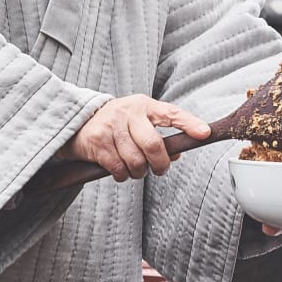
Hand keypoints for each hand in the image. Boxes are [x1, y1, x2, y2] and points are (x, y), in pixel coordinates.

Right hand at [60, 95, 210, 180]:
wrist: (77, 122)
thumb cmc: (116, 124)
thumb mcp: (137, 122)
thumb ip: (158, 135)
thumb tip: (176, 155)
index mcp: (143, 105)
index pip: (171, 113)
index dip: (189, 123)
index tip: (204, 133)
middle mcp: (128, 112)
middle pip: (154, 145)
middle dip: (160, 164)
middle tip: (160, 169)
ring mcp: (112, 126)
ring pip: (136, 161)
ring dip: (138, 172)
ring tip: (134, 168)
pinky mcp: (98, 142)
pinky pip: (119, 169)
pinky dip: (122, 175)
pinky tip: (119, 170)